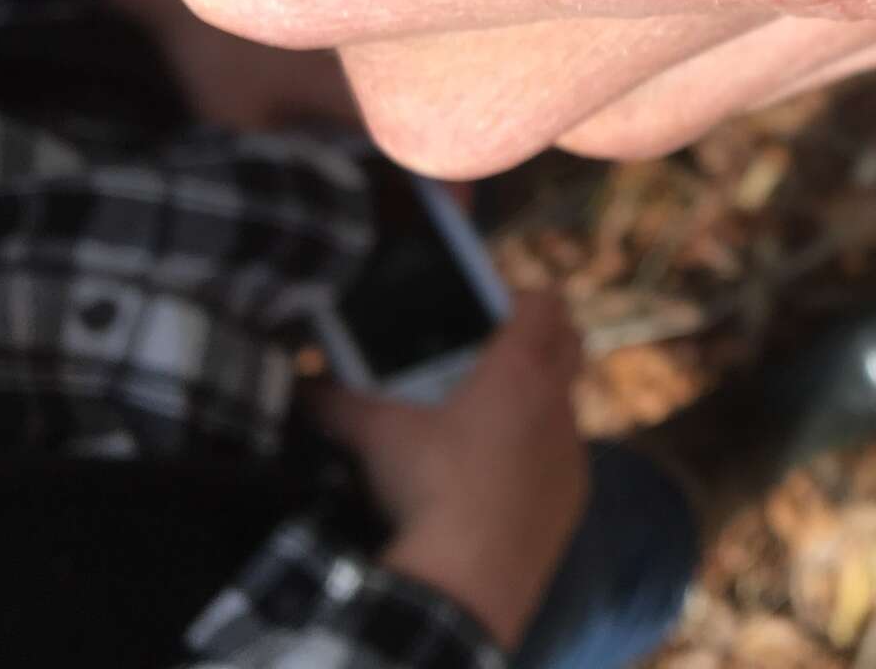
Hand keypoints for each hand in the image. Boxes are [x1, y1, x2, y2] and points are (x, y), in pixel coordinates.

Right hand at [316, 291, 588, 649]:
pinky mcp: (574, 494)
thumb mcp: (376, 436)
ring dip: (541, 400)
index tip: (502, 302)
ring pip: (567, 404)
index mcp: (517, 370)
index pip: (544, 304)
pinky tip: (503, 474)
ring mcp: (572, 449)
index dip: (526, 296)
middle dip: (546, 336)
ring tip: (496, 416)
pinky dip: (541, 454)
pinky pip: (565, 458)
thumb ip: (337, 402)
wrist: (468, 578)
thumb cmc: (430, 488)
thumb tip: (301, 384)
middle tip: (505, 348)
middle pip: (571, 344)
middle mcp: (556, 401)